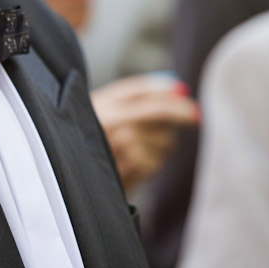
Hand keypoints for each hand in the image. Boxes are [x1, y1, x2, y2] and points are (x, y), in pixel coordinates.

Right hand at [91, 74, 198, 189]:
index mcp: (100, 105)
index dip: (164, 90)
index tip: (184, 91)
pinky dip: (153, 163)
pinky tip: (137, 165)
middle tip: (196, 116)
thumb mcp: (108, 114)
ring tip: (143, 149)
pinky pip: (155, 162)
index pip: (138, 90)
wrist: (72, 178)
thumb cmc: (95, 142)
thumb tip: (179, 88)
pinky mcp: (122, 171)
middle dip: (180, 113)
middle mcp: (105, 122)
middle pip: (156, 112)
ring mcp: (114, 147)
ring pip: (161, 139)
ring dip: (163, 144)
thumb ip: (138, 99)